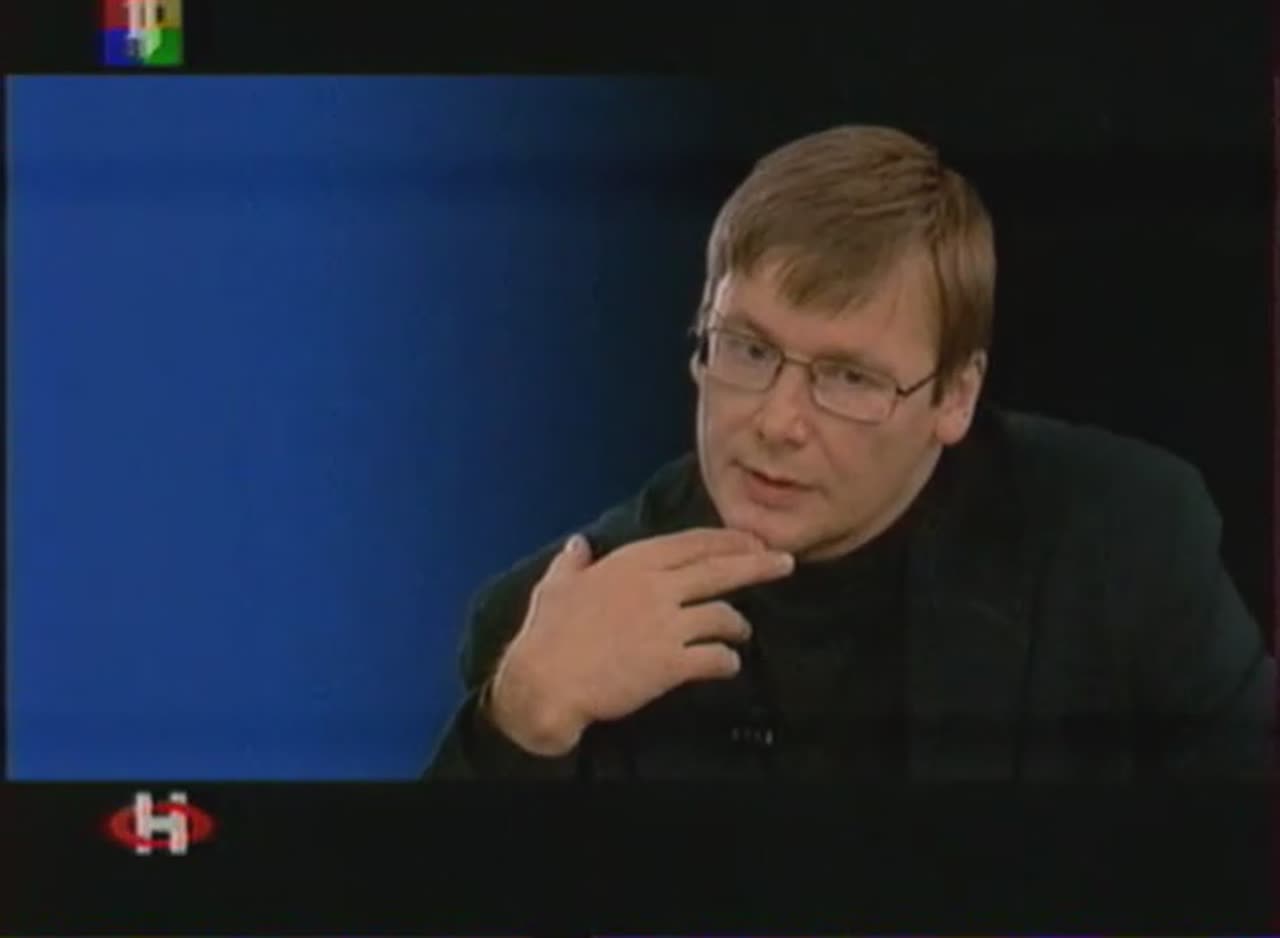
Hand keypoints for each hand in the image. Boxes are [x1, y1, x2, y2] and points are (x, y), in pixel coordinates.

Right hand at [487, 528, 793, 755]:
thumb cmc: (547, 634)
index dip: (729, 541)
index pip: (695, 543)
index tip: (751, 541)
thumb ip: (573, 562)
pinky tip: (728, 664)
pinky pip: (714, 658)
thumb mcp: (555, 586)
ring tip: (743, 631)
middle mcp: (656, 587)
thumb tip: (578, 544)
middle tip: (784, 564)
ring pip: (723, 615)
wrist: (544, 682)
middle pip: (721, 569)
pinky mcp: (671, 663)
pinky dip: (727, 661)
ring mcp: (666, 625)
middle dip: (758, 566)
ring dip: (738, 624)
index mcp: (633, 562)